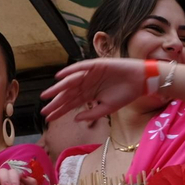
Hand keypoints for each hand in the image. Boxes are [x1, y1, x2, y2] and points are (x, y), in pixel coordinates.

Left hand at [42, 59, 160, 122]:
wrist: (140, 81)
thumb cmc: (125, 94)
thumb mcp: (108, 108)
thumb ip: (92, 114)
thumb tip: (76, 119)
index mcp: (89, 95)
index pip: (71, 104)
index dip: (60, 111)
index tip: (49, 118)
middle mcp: (87, 84)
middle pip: (67, 94)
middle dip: (55, 102)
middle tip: (44, 110)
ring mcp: (90, 74)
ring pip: (70, 82)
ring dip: (59, 88)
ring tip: (47, 95)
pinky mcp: (95, 65)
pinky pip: (80, 68)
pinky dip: (69, 71)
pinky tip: (59, 77)